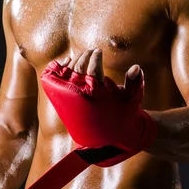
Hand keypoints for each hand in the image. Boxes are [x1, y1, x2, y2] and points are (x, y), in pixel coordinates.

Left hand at [40, 49, 157, 165]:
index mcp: (99, 95)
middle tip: (92, 51)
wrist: (108, 137)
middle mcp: (82, 96)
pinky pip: (52, 80)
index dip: (96, 57)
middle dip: (85, 56)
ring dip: (74, 60)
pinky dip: (57, 68)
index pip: (93, 68)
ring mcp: (70, 99)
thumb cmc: (123, 113)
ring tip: (83, 56)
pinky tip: (66, 61)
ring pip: (67, 72)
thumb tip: (136, 67)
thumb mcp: (132, 99)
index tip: (99, 51)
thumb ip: (136, 82)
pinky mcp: (62, 102)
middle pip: (79, 68)